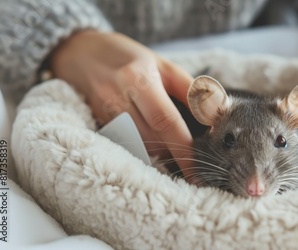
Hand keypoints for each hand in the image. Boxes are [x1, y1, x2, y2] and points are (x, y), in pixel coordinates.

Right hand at [49, 30, 196, 181]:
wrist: (80, 51)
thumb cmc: (130, 58)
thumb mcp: (164, 65)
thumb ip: (191, 90)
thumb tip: (216, 114)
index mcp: (140, 79)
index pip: (165, 121)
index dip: (183, 149)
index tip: (197, 171)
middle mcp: (118, 97)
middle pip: (151, 139)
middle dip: (173, 156)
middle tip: (191, 165)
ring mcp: (104, 112)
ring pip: (137, 146)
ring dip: (158, 155)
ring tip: (173, 153)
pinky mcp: (97, 122)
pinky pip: (124, 145)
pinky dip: (142, 150)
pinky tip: (153, 147)